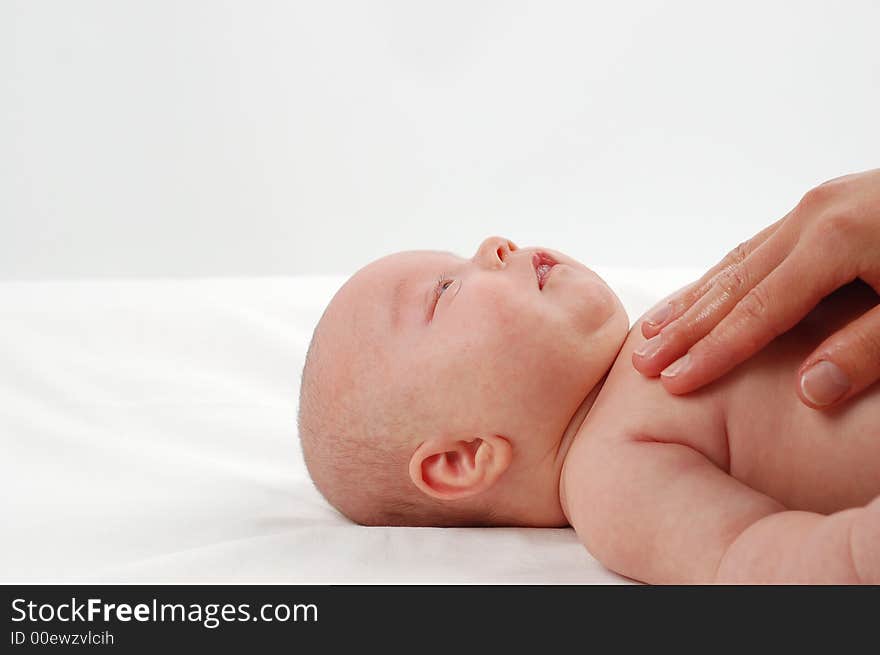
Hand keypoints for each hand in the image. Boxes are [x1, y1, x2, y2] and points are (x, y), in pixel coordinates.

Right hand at [632, 168, 879, 408]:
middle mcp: (811, 216)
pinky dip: (723, 277)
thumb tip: (809, 391)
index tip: (672, 383)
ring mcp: (816, 206)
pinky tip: (704, 293)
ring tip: (651, 331)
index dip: (713, 352)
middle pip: (732, 285)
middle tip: (640, 362)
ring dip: (693, 300)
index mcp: (834, 239)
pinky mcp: (825, 207)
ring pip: (737, 262)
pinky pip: (758, 247)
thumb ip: (871, 349)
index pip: (757, 312)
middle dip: (684, 327)